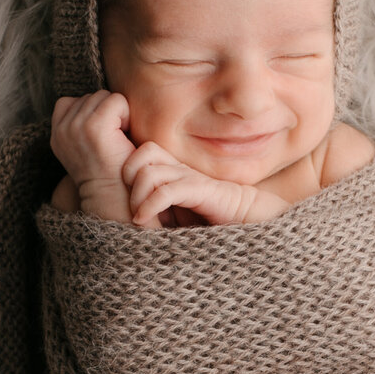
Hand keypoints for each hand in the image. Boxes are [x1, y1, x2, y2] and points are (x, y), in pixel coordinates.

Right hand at [50, 92, 135, 220]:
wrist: (114, 196)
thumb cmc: (109, 173)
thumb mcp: (84, 148)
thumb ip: (82, 124)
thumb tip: (97, 98)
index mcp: (56, 135)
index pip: (70, 102)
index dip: (91, 113)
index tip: (101, 137)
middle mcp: (62, 130)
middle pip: (90, 97)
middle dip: (106, 112)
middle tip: (113, 138)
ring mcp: (76, 127)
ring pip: (103, 96)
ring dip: (116, 113)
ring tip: (118, 137)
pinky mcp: (95, 126)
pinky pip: (116, 101)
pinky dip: (126, 114)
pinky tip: (124, 135)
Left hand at [122, 143, 259, 227]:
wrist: (249, 217)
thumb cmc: (213, 218)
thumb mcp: (177, 210)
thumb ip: (158, 204)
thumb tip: (128, 216)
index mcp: (173, 169)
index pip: (141, 152)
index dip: (128, 169)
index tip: (125, 197)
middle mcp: (179, 169)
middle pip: (141, 154)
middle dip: (128, 178)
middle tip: (129, 204)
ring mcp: (190, 179)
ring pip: (150, 173)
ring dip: (137, 197)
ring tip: (138, 218)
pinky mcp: (200, 191)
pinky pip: (167, 192)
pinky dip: (149, 206)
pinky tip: (143, 221)